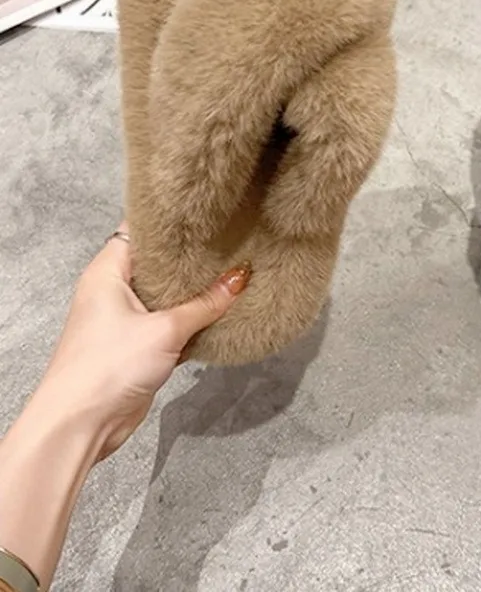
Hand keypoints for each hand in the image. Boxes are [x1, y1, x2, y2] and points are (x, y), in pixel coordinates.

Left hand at [36, 223, 250, 460]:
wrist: (82, 424)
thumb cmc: (107, 368)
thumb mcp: (165, 329)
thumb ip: (205, 304)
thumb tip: (239, 278)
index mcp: (107, 273)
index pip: (139, 232)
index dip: (171, 224)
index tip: (204, 216)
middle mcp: (113, 292)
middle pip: (158, 265)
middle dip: (190, 259)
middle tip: (227, 242)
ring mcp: (125, 320)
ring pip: (166, 297)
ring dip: (193, 294)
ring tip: (230, 274)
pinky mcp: (137, 347)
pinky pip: (169, 325)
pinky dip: (190, 322)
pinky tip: (218, 315)